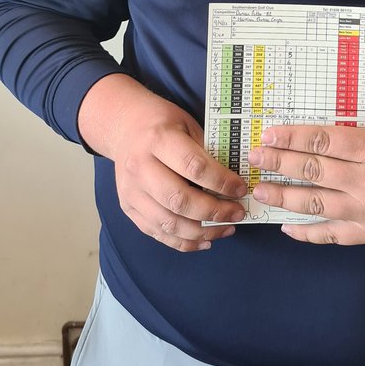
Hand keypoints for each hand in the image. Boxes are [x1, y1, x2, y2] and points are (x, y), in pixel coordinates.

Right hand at [77, 73, 247, 251]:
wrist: (123, 127)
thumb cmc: (160, 123)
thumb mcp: (187, 124)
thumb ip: (206, 151)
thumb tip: (234, 180)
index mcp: (158, 140)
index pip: (193, 167)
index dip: (221, 182)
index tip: (241, 189)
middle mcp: (140, 167)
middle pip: (179, 200)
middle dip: (214, 212)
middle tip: (237, 213)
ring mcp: (131, 191)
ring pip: (168, 223)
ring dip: (202, 232)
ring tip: (227, 228)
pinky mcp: (128, 208)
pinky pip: (157, 232)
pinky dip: (183, 242)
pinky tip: (205, 240)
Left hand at [247, 120, 364, 244]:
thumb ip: (349, 133)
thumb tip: (308, 135)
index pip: (321, 140)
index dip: (291, 138)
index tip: (269, 136)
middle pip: (313, 170)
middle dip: (278, 163)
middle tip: (255, 159)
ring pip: (315, 204)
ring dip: (283, 196)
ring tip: (262, 190)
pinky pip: (330, 235)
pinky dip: (305, 232)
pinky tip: (286, 225)